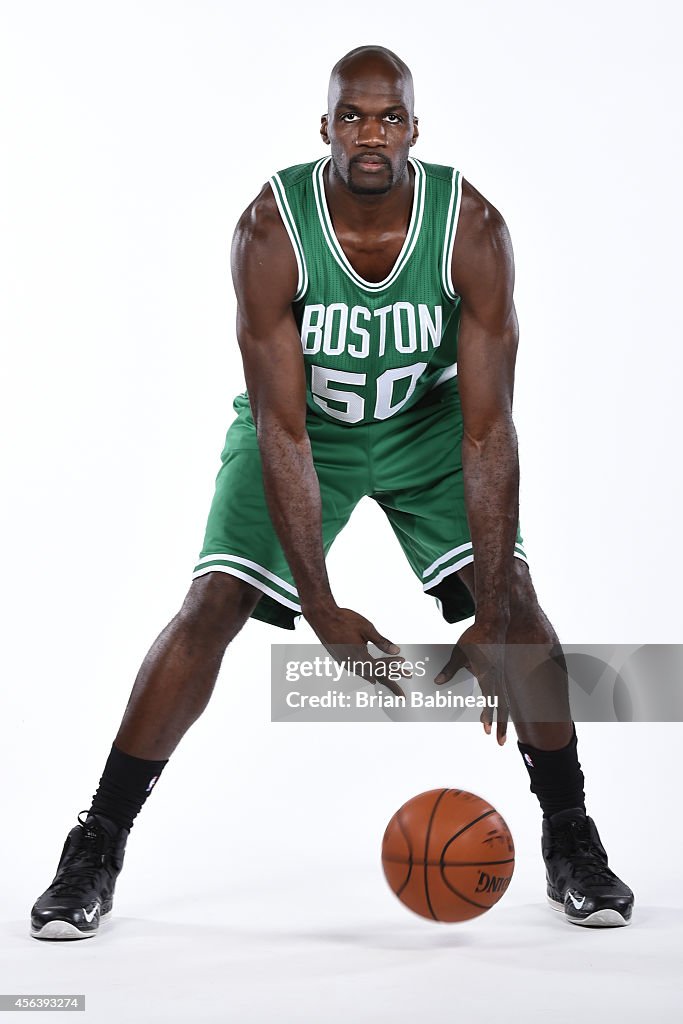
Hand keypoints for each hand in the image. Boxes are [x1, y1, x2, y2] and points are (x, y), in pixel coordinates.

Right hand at [306, 604, 408, 697]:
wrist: (322, 618)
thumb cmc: (344, 620)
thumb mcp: (367, 629)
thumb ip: (382, 641)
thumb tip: (396, 650)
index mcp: (359, 656)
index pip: (380, 666)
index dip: (393, 665)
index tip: (404, 661)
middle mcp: (351, 664)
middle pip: (375, 677)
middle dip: (391, 684)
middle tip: (402, 696)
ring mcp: (345, 663)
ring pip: (367, 675)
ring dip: (381, 677)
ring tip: (393, 681)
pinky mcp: (341, 660)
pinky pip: (359, 671)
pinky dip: (370, 673)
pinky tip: (374, 675)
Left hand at [434, 621, 508, 743]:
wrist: (495, 621)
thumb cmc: (475, 636)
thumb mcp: (458, 653)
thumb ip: (449, 669)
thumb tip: (437, 682)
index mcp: (487, 673)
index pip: (489, 699)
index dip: (488, 715)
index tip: (486, 729)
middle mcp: (497, 676)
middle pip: (502, 706)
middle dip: (500, 725)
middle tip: (499, 743)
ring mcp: (502, 675)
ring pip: (504, 702)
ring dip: (502, 719)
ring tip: (499, 736)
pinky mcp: (502, 672)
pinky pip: (502, 693)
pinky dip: (500, 706)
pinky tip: (496, 714)